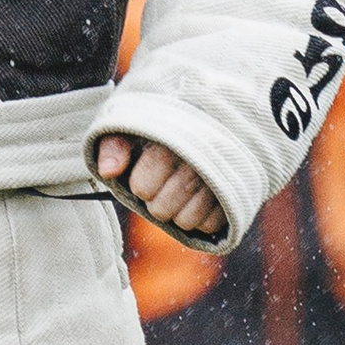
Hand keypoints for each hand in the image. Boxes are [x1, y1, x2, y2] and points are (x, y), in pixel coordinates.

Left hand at [92, 134, 226, 241]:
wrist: (220, 119)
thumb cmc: (167, 128)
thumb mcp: (135, 127)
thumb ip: (114, 145)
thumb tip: (107, 172)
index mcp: (168, 141)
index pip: (141, 188)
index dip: (141, 185)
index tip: (147, 172)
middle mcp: (196, 161)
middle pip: (161, 210)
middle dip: (158, 202)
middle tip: (166, 184)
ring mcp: (219, 180)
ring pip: (186, 221)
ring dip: (179, 212)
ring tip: (184, 192)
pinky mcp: (237, 194)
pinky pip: (210, 225)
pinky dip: (202, 217)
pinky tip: (202, 198)